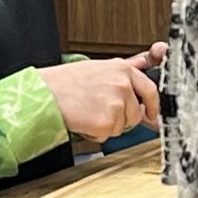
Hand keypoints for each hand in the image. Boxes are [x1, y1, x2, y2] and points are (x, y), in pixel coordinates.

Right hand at [47, 54, 161, 142]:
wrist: (44, 94)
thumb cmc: (66, 82)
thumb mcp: (99, 67)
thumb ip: (125, 67)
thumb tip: (144, 63)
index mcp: (122, 69)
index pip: (150, 90)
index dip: (152, 105)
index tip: (151, 113)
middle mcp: (122, 85)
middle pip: (137, 113)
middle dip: (123, 118)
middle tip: (101, 111)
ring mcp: (116, 104)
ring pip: (122, 126)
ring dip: (108, 125)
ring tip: (88, 111)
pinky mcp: (107, 122)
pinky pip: (108, 135)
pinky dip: (95, 132)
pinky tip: (84, 119)